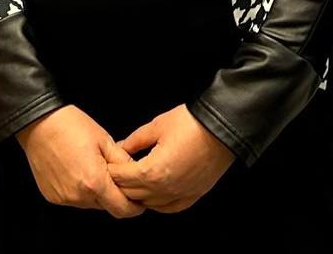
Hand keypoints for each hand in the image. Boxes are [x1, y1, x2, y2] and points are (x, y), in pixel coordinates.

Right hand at [15, 106, 143, 217]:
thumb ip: (123, 162)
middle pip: (106, 207)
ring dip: (97, 193)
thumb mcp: (104, 140)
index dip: (134, 206)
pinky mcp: (52, 196)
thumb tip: (136, 174)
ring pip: (90, 203)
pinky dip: (80, 190)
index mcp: (94, 183)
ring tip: (93, 168)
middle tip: (114, 176)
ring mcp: (63, 198)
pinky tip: (78, 171)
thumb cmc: (70, 127)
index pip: (122, 209)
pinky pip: (74, 199)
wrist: (39, 123)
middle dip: (115, 196)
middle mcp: (78, 196)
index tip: (139, 200)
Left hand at [107, 104, 235, 213]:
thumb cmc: (192, 123)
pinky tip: (155, 195)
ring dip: (139, 194)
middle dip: (122, 183)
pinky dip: (159, 203)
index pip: (122, 178)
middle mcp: (165, 189)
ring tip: (135, 181)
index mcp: (153, 171)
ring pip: (149, 204)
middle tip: (118, 171)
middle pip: (132, 194)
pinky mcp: (193, 195)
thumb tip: (121, 147)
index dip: (112, 169)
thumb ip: (136, 140)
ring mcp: (180, 194)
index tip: (109, 163)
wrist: (223, 126)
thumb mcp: (158, 126)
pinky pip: (170, 208)